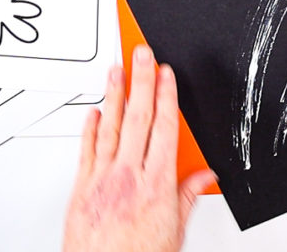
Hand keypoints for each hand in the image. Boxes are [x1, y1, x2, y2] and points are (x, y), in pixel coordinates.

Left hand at [63, 45, 215, 251]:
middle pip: (137, 118)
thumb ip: (188, 197)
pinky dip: (90, 128)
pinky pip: (87, 151)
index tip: (166, 75)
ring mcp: (102, 179)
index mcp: (158, 184)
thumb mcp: (176, 231)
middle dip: (141, 82)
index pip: (164, 128)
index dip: (166, 97)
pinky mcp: (81, 188)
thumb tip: (204, 176)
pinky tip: (93, 111)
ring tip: (117, 71)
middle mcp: (129, 176)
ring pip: (110, 127)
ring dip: (114, 95)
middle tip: (142, 56)